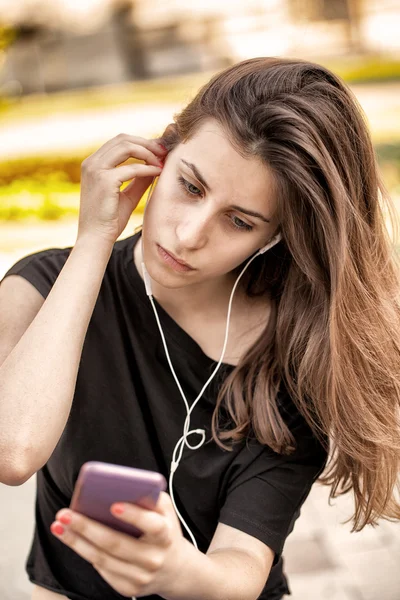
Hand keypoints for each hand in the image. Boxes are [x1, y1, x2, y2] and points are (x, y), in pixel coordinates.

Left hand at [51, 492, 186, 597]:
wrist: (175, 569)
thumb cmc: (165, 530)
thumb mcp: (165, 511)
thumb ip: (150, 496)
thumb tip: (122, 484)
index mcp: (165, 535)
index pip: (152, 525)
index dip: (134, 516)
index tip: (114, 505)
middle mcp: (153, 558)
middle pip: (115, 543)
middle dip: (86, 528)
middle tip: (65, 514)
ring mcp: (140, 577)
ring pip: (102, 559)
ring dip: (76, 542)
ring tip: (59, 525)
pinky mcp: (128, 589)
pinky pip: (102, 569)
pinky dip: (85, 552)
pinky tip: (72, 539)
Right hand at [78, 133, 167, 245]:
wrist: (96, 238)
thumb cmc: (109, 220)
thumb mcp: (127, 195)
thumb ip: (139, 179)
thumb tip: (156, 165)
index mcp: (93, 164)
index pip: (119, 142)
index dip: (141, 143)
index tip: (158, 150)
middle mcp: (91, 163)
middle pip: (123, 139)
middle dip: (146, 143)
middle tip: (164, 151)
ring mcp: (95, 170)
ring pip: (126, 146)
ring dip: (148, 152)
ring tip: (161, 162)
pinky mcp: (104, 180)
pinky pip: (132, 168)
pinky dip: (147, 168)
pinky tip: (158, 172)